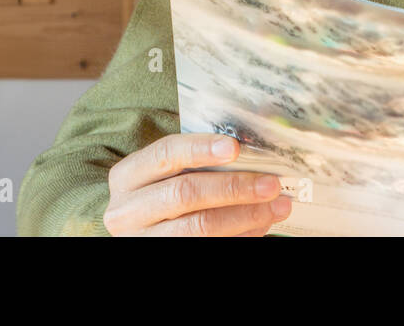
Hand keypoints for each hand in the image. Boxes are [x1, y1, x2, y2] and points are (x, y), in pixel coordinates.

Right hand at [103, 133, 292, 235]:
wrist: (140, 231)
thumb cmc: (159, 192)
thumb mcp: (163, 174)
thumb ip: (196, 161)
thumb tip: (252, 151)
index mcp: (128, 176)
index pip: (165, 153)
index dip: (200, 148)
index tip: (235, 147)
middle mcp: (127, 209)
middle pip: (185, 193)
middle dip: (234, 187)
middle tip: (271, 184)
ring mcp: (141, 239)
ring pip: (198, 227)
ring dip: (244, 215)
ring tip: (276, 207)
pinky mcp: (161, 254)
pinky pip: (206, 245)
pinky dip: (240, 234)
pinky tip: (259, 225)